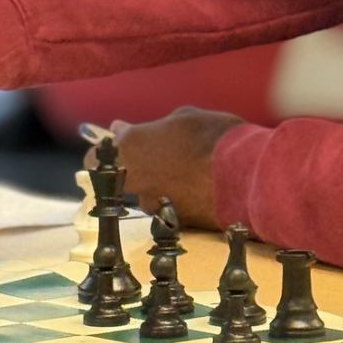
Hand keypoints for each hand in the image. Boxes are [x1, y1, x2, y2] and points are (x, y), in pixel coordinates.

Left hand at [103, 108, 242, 228]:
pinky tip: (202, 192)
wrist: (247, 177)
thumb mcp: (183, 119)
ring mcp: (153, 205)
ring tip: (191, 176)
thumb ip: (148, 128)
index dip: (106, 155)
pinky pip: (172, 210)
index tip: (120, 149)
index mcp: (130, 147)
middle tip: (162, 161)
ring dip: (162, 188)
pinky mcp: (173, 223)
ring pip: (149, 196)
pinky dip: (181, 202)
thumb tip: (119, 127)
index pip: (95, 159)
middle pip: (122, 179)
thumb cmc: (214, 137)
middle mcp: (134, 180)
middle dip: (137, 171)